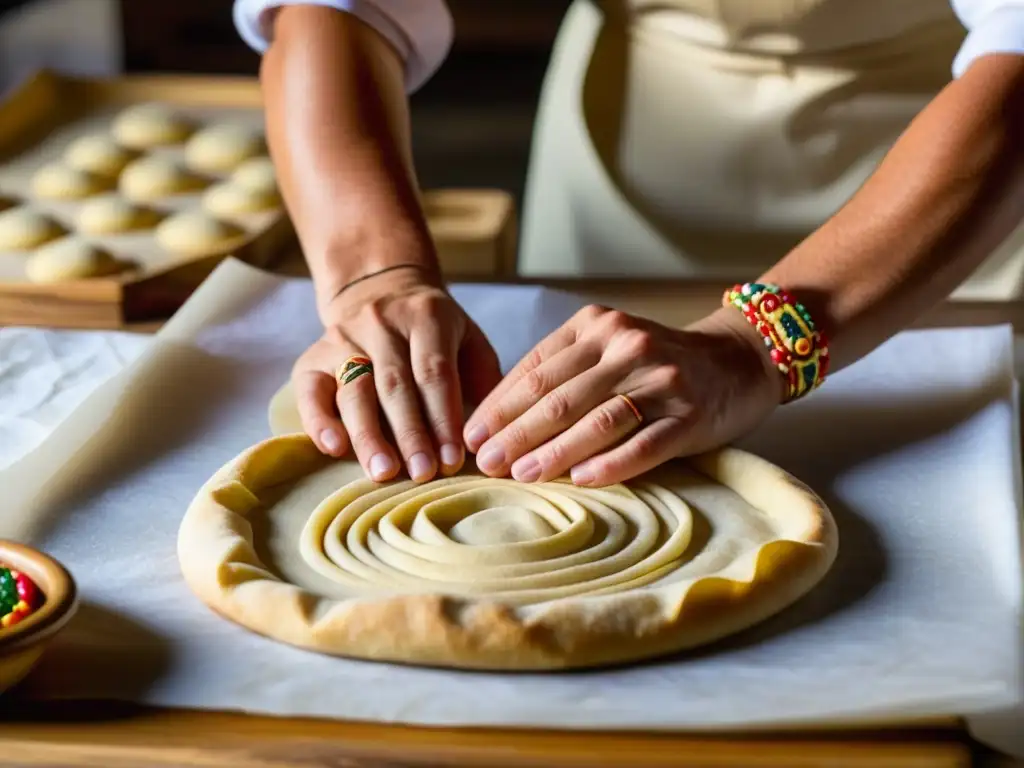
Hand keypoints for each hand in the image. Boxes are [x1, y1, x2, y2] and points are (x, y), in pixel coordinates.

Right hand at [292, 268, 501, 482]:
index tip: (453, 460)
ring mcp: (343, 339)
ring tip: (383, 472)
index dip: (444, 418)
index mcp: (426, 316)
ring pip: (354, 390)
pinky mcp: (313, 357)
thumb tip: (488, 433)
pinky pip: (310, 389)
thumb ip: (483, 377)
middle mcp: (381, 323)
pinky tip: (333, 448)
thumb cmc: (432, 329)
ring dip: (368, 435)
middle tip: (423, 474)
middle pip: (395, 385)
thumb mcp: (467, 337)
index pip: (435, 371)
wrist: (378, 288)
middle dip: (410, 434)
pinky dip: (318, 420)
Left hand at [463, 305, 784, 486]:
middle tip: (485, 462)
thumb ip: (561, 371)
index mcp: (596, 326)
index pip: (535, 369)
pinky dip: (611, 463)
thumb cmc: (656, 363)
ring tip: (520, 474)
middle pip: (559, 396)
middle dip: (515, 432)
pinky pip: (644, 443)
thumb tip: (496, 419)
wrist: (737, 360)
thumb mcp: (607, 348)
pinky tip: (582, 481)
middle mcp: (627, 345)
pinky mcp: (690, 414)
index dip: (498, 405)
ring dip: (554, 450)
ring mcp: (661, 378)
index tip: (471, 436)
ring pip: (596, 419)